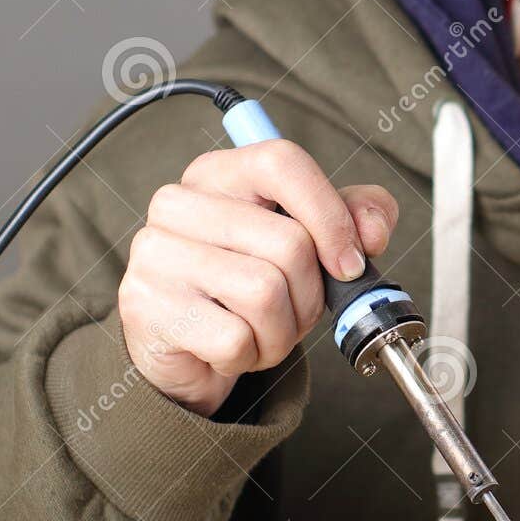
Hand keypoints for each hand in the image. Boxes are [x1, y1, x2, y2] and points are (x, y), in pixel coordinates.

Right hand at [118, 139, 398, 416]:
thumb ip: (353, 220)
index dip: (330, 215)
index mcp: (219, 173)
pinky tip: (231, 350)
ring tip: (261, 331)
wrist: (188, 350)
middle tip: (293, 310)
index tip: (351, 263)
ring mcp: (155, 254)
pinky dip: (250, 356)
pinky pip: (235, 339)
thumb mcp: (310, 244)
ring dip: (282, 331)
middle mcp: (178, 203)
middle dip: (310, 295)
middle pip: (288, 242)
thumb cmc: (249, 286)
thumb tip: (372, 231)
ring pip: (265, 293)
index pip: (283, 164)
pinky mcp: (146, 306)